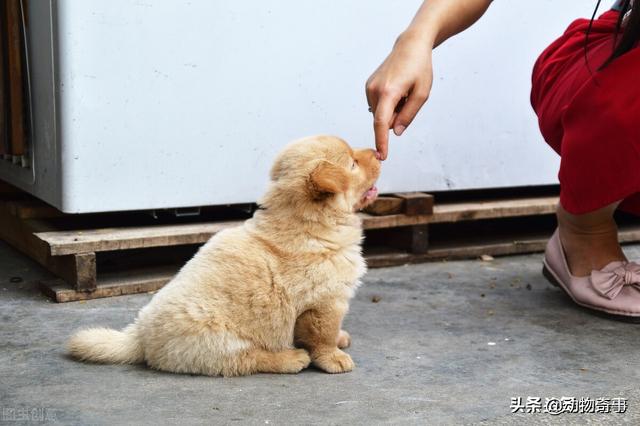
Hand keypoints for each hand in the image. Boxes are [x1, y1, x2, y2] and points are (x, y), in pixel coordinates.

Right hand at [365, 32, 433, 159]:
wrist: (410, 46)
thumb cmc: (419, 68)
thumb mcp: (422, 93)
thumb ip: (408, 115)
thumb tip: (396, 132)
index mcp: (389, 92)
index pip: (381, 123)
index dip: (382, 141)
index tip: (382, 156)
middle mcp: (374, 90)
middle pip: (383, 120)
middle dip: (396, 118)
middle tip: (409, 100)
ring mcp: (369, 88)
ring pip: (380, 114)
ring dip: (392, 110)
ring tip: (403, 91)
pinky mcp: (368, 86)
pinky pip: (378, 106)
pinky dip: (388, 104)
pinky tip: (396, 89)